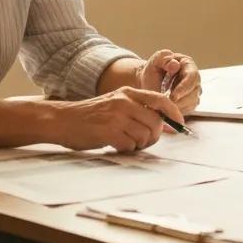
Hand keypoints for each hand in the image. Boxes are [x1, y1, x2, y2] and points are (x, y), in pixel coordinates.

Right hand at [49, 88, 183, 152]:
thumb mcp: (116, 104)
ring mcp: (117, 116)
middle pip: (156, 122)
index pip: (162, 100)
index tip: (180, 125)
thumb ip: (137, 109)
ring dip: (139, 144)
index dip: (174, 114)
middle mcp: (125, 101)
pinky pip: (130, 145)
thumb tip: (163, 124)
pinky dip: (127, 149)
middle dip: (154, 136)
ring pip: (144, 135)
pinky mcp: (108, 131)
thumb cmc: (91, 115)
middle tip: (144, 142)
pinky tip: (116, 145)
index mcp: (129, 92)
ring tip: (127, 143)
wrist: (62, 120)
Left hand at [135, 49, 200, 115]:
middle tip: (166, 107)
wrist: (148, 82)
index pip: (192, 77)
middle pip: (194, 92)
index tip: (172, 97)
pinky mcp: (190, 103)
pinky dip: (178, 112)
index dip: (183, 88)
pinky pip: (188, 110)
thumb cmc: (152, 70)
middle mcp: (194, 79)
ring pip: (192, 103)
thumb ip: (163, 58)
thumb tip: (175, 65)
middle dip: (180, 101)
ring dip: (179, 108)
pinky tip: (167, 111)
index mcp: (188, 65)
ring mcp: (193, 91)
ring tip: (164, 109)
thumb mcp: (154, 61)